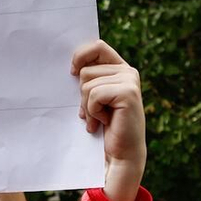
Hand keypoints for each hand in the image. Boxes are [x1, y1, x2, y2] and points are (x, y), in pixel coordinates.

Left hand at [71, 40, 145, 200]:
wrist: (121, 154)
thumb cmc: (105, 127)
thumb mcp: (94, 98)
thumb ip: (89, 79)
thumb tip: (70, 66)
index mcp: (120, 69)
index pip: (97, 46)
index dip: (80, 56)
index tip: (71, 72)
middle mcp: (128, 71)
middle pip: (86, 70)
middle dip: (82, 94)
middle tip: (93, 111)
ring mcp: (130, 81)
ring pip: (87, 84)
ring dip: (88, 106)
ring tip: (100, 118)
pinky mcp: (128, 93)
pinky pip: (94, 95)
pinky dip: (93, 112)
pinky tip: (104, 122)